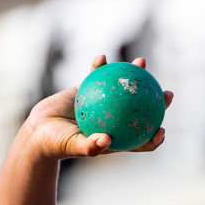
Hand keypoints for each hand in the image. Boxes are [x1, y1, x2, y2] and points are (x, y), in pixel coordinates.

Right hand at [24, 56, 171, 160]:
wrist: (38, 131)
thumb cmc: (56, 144)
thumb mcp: (72, 146)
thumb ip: (90, 147)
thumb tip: (107, 141)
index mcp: (114, 138)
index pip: (139, 140)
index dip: (154, 137)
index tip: (162, 130)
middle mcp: (112, 121)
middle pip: (140, 112)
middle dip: (157, 102)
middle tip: (167, 94)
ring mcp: (102, 104)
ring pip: (123, 89)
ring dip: (134, 75)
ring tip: (141, 61)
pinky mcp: (88, 91)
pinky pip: (97, 76)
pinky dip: (100, 67)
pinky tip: (102, 58)